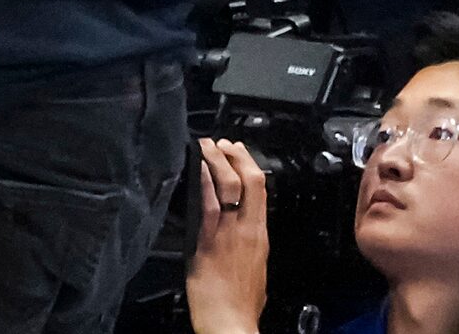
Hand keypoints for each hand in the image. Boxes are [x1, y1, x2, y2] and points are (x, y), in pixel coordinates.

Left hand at [185, 139, 270, 333]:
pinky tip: (197, 167)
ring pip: (229, 187)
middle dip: (238, 157)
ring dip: (217, 161)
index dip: (251, 167)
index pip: (261, 193)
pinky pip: (207, 203)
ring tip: (207, 145)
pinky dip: (203, 181)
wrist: (230, 323)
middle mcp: (247, 231)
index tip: (240, 153)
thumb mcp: (254, 269)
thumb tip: (237, 235)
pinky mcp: (207, 240)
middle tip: (225, 143)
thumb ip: (247, 248)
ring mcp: (228, 233)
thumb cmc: (239, 304)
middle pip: (251, 182)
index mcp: (260, 238)